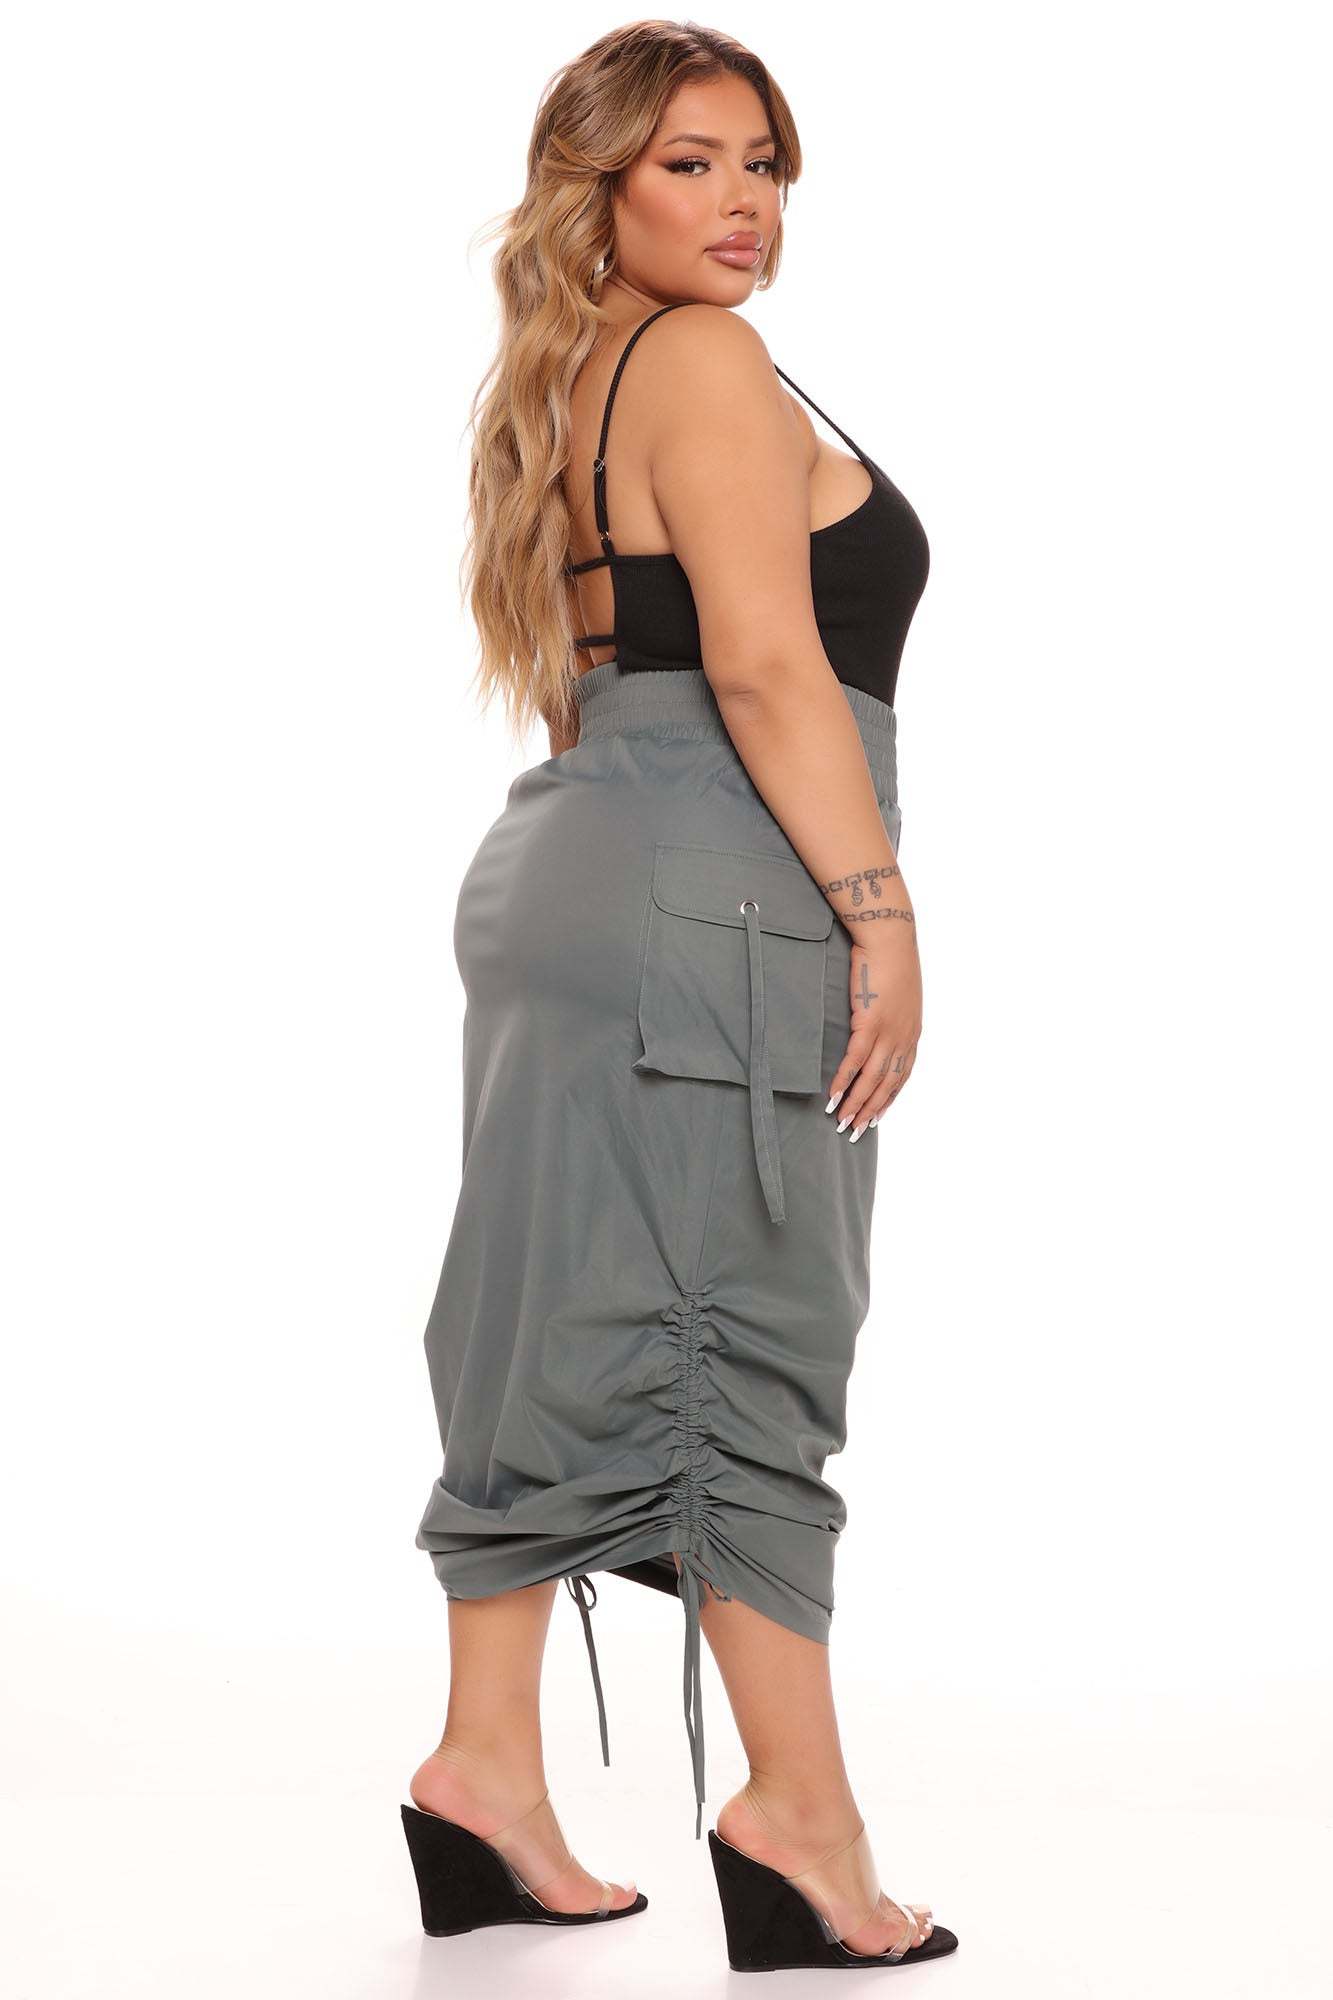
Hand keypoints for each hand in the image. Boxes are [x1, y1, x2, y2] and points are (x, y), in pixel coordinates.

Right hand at [826, 934, 921, 1138]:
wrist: (889, 935)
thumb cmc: (890, 958)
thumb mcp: (898, 992)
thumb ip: (890, 1014)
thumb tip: (875, 1025)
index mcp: (912, 1031)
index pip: (902, 1075)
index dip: (888, 1099)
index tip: (876, 1117)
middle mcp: (904, 1036)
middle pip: (888, 1083)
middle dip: (871, 1110)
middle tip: (855, 1132)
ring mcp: (889, 1030)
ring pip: (872, 1078)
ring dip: (856, 1103)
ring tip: (842, 1122)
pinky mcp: (870, 1021)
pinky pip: (856, 1059)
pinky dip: (845, 1080)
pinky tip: (833, 1095)